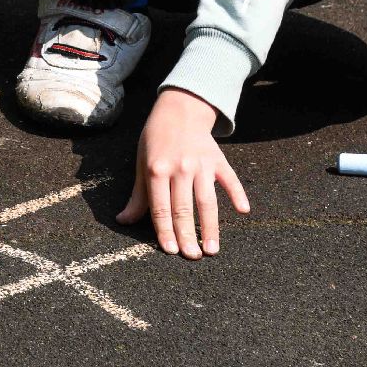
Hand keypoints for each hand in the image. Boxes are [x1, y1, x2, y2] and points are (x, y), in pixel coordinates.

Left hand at [116, 88, 250, 258]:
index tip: (171, 250)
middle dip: (187, 236)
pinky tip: (243, 210)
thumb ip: (138, 196)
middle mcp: (180, 168)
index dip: (165, 231)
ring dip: (211, 227)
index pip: (161, 208)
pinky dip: (237, 194)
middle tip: (192, 257)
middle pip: (184, 208)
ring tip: (212, 249)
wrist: (179, 110)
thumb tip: (123, 220)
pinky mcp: (218, 159)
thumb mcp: (142, 164)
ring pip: (207, 201)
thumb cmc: (156, 140)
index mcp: (157, 170)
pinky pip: (229, 179)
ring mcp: (201, 164)